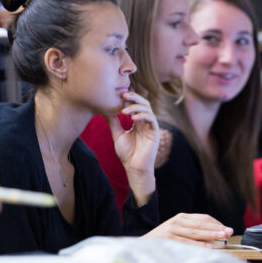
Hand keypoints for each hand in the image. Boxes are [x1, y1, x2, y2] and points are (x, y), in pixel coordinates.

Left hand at [108, 91, 158, 205]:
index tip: (118, 95)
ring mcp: (151, 126)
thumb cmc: (127, 154)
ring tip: (124, 110)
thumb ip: (114, 122)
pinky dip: (142, 116)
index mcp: (138, 122)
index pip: (136, 105)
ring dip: (136, 107)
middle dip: (134, 97)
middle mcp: (146, 122)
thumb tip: (106, 109)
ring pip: (148, 109)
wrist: (134, 168)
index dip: (129, 98)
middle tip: (123, 94)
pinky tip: (132, 118)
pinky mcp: (155, 132)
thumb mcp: (117, 134)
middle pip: (144, 103)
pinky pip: (152, 119)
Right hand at [144, 213, 233, 246]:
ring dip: (210, 234)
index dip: (216, 223)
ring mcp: (172, 229)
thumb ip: (192, 231)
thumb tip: (214, 236)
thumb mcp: (177, 231)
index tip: (226, 228)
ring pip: (195, 231)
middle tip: (229, 231)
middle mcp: (177, 221)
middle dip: (217, 228)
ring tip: (222, 237)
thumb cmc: (163, 240)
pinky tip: (208, 246)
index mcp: (181, 217)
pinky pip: (186, 241)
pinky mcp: (168, 238)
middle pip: (201, 224)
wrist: (141, 245)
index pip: (203, 218)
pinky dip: (198, 244)